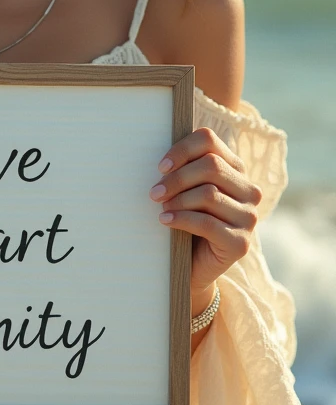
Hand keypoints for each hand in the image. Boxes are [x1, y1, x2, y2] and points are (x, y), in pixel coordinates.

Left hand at [149, 126, 261, 302]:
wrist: (193, 264)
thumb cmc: (187, 218)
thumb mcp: (187, 189)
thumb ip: (184, 168)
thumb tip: (163, 160)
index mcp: (235, 168)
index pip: (209, 141)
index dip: (182, 149)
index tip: (161, 167)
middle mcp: (249, 190)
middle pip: (210, 166)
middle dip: (177, 178)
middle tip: (155, 193)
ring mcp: (249, 217)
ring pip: (208, 194)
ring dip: (178, 201)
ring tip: (162, 208)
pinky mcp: (241, 243)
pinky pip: (207, 223)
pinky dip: (181, 219)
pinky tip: (166, 221)